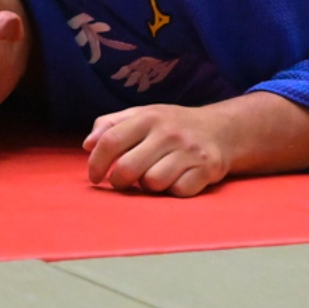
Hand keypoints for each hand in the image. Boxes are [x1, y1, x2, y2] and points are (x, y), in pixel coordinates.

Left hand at [85, 103, 231, 195]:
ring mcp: (189, 151)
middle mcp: (168, 132)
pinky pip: (178, 191)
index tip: (94, 177)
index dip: (96, 163)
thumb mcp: (141, 116)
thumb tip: (88, 145)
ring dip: (148, 186)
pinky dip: (173, 190)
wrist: (221, 129)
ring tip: (154, 176)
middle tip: (122, 181)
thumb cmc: (171, 125)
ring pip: (152, 183)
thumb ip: (111, 125)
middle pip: (127, 168)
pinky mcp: (206, 169)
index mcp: (148, 117)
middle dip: (119, 181)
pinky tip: (176, 180)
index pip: (110, 141)